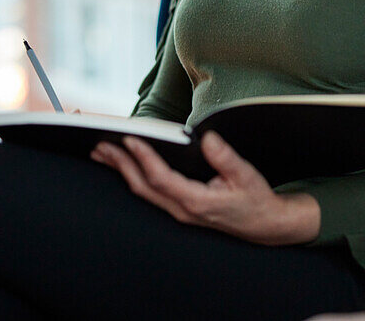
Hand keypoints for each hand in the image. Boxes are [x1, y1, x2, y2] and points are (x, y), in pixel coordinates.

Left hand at [91, 131, 320, 244]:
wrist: (264, 225)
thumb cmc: (256, 199)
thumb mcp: (246, 176)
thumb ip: (225, 158)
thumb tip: (206, 138)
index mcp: (197, 201)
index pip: (161, 178)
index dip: (143, 158)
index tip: (129, 139)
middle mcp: (182, 210)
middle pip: (142, 187)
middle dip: (120, 165)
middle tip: (100, 145)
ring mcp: (178, 212)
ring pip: (142, 192)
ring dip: (121, 171)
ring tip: (102, 153)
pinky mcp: (178, 209)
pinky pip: (149, 194)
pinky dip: (133, 177)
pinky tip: (125, 166)